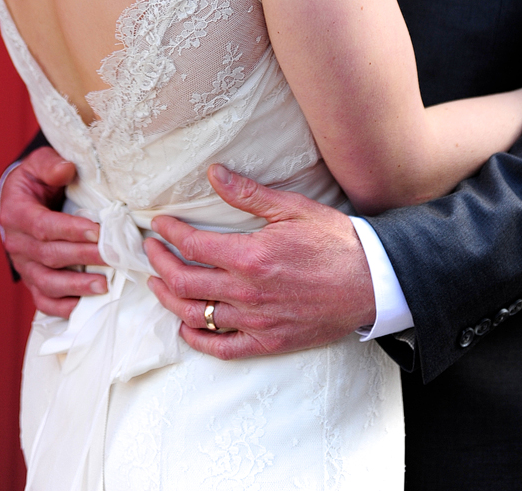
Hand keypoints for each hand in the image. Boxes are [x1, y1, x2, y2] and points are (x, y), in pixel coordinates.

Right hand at [0, 146, 105, 316]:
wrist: (22, 199)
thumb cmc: (35, 180)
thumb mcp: (39, 164)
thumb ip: (50, 165)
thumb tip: (66, 169)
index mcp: (16, 212)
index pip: (42, 225)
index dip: (69, 230)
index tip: (96, 232)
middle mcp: (16, 242)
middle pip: (49, 255)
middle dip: (82, 257)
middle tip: (111, 257)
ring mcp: (23, 264)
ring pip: (46, 282)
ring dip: (75, 286)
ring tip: (104, 285)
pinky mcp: (31, 279)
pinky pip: (43, 300)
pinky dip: (62, 307)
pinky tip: (84, 306)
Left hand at [145, 164, 375, 358]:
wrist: (371, 282)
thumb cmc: (334, 241)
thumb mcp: (291, 208)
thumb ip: (247, 193)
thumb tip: (213, 173)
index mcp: (249, 257)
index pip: (192, 247)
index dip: (169, 233)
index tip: (160, 224)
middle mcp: (247, 293)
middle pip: (184, 282)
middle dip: (159, 264)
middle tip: (150, 250)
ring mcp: (255, 321)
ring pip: (196, 315)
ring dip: (169, 298)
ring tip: (156, 283)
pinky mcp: (268, 341)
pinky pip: (222, 348)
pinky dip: (197, 339)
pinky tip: (185, 326)